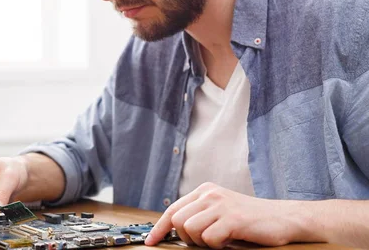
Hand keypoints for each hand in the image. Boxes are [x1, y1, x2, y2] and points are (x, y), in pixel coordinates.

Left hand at [145, 182, 302, 248]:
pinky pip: (209, 239)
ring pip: (190, 230)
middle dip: (188, 239)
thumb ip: (200, 216)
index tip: (151, 242)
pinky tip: (230, 241)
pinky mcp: (232, 218)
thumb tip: (174, 233)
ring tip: (220, 240)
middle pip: (178, 222)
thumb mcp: (220, 212)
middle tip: (207, 242)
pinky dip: (217, 246)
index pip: (172, 210)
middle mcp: (209, 194)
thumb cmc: (251, 221)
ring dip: (203, 243)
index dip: (159, 228)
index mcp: (204, 192)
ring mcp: (220, 205)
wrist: (285, 219)